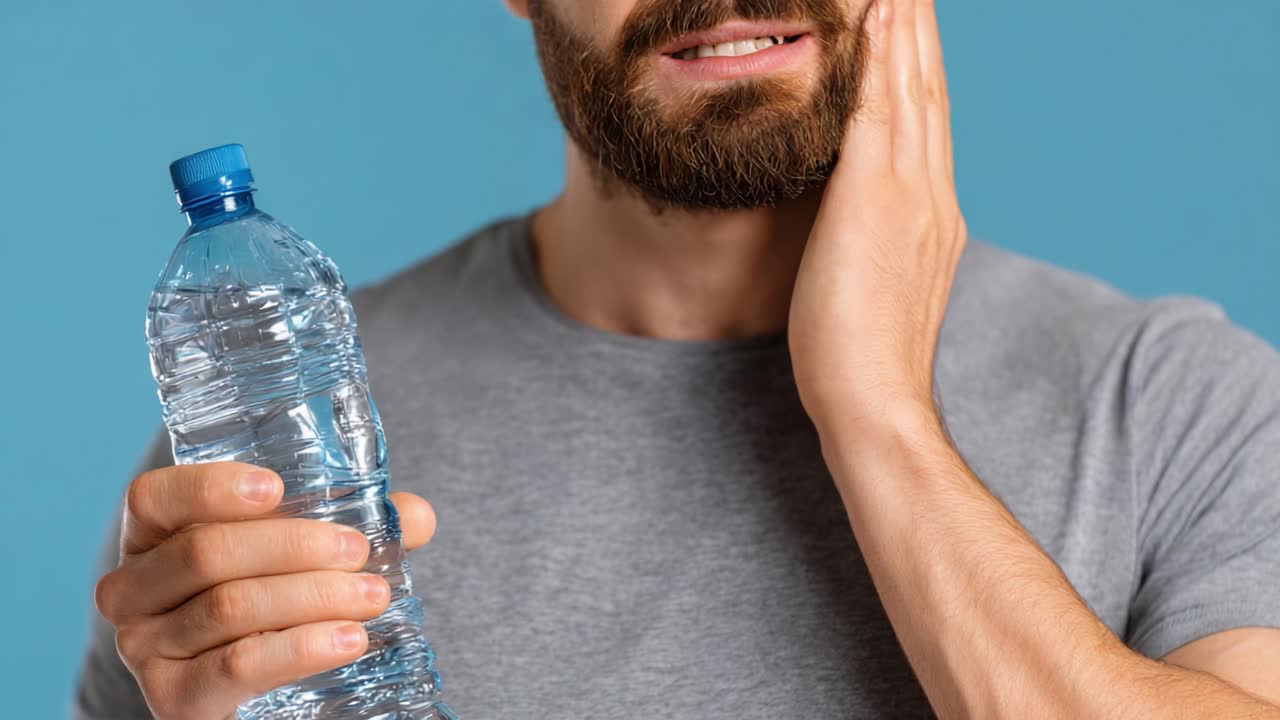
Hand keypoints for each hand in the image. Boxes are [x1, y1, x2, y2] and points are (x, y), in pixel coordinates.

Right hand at [94, 462, 436, 719]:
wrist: (250, 688)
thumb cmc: (269, 596)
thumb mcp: (298, 553)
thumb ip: (356, 526)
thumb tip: (414, 516)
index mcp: (151, 536)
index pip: (153, 498)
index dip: (209, 488)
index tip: (276, 487)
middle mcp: (131, 590)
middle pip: (206, 552)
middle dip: (295, 546)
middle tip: (360, 552)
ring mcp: (144, 648)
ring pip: (231, 606)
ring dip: (313, 596)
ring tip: (374, 596)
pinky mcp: (175, 700)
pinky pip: (240, 665)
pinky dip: (301, 648)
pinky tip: (349, 639)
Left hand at [789, 0, 965, 438]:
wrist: (874, 403)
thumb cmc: (860, 361)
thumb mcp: (875, 289)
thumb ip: (877, 247)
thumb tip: (858, 232)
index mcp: (934, 216)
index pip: (928, 123)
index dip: (920, 67)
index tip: (910, 23)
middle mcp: (932, 195)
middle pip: (928, 91)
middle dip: (919, 30)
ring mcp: (910, 194)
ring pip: (909, 87)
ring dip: (903, 24)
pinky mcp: (873, 199)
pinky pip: (875, 109)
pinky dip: (876, 58)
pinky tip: (872, 14)